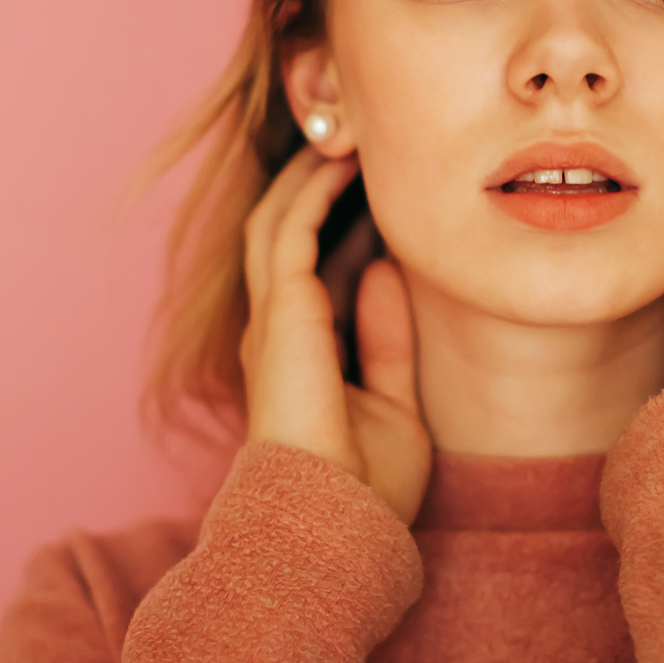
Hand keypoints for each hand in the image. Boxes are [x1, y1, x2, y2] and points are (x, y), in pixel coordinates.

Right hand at [239, 147, 431, 523]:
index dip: (338, 222)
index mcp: (298, 357)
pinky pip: (287, 235)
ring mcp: (271, 323)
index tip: (376, 185)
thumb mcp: (392, 405)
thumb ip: (387, 339)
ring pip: (276, 223)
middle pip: (283, 235)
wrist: (334, 525)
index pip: (312, 270)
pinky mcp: (280, 316)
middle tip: (354, 141)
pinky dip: (311, 195)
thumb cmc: (362, 489)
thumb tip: (388, 272)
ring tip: (346, 136)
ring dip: (307, 177)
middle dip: (312, 186)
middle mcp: (275, 333)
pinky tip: (340, 166)